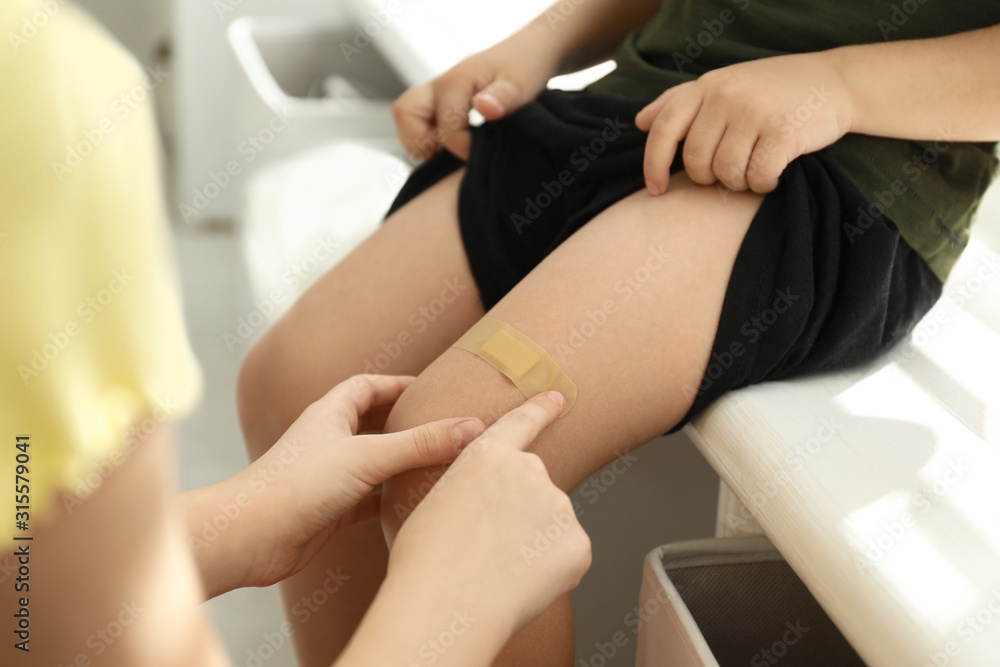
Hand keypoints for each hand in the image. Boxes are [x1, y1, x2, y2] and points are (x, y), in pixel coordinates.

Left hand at [188, 375, 485, 594]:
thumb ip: (421, 444)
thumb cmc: (296, 485)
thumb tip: (472, 427)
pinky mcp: (328, 511)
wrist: (248, 537)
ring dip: (399, 464)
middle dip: (404, 422)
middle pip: (371, 423)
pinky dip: (388, 501)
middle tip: (442, 425)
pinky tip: (411, 506)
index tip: (432, 388)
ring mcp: (327, 476)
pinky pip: (366, 500)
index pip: (368, 386)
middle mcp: (327, 441)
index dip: (398, 384)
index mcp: (330, 414)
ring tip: (437, 464)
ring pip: (371, 464)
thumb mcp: (367, 457)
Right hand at [385, 391, 591, 639]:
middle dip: (519, 513)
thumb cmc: (425, 561)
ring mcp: (558, 507)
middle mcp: (530, 471)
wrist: (446, 604)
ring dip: (532, 544)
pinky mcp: (577, 544)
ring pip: (549, 525)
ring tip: (496, 571)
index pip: (522, 422)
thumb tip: (483, 509)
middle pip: (533, 489)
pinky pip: (565, 556)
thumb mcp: (434, 503)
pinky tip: (519, 585)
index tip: (558, 398)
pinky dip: (550, 572)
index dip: (541, 409)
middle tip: (486, 548)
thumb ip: (470, 491)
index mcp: (488, 455)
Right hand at [392, 24, 560, 160]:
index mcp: (455, 82)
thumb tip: (484, 108)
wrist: (530, 50)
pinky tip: (454, 143)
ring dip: (420, 140)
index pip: (445, 130)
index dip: (463, 148)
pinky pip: (419, 119)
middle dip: (421, 142)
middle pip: (404, 114)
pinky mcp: (441, 99)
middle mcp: (439, 84)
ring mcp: (437, 91)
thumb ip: (503, 98)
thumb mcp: (522, 84)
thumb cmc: (527, 66)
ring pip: (406, 117)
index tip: (484, 153)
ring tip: (448, 150)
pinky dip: (428, 136)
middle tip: (448, 153)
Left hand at [636, 51, 853, 194]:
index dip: (652, 165)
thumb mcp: (724, 85)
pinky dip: (765, 184)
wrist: (835, 82)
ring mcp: (754, 112)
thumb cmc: (771, 90)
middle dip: (710, 177)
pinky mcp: (783, 132)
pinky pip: (758, 177)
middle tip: (732, 169)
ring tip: (755, 167)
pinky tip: (774, 173)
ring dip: (740, 181)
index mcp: (706, 86)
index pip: (663, 130)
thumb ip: (680, 102)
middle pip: (695, 162)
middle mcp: (726, 95)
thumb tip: (639, 122)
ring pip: (726, 174)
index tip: (656, 190)